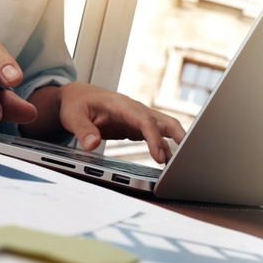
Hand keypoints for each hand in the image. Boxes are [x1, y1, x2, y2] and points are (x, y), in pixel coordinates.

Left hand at [54, 82, 184, 163]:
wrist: (77, 97)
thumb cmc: (76, 104)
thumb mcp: (73, 116)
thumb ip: (83, 130)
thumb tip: (93, 144)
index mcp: (121, 105)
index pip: (144, 120)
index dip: (154, 138)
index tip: (159, 157)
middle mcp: (135, 110)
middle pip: (164, 121)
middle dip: (180, 136)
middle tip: (190, 155)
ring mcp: (138, 118)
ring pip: (165, 128)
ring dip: (176, 143)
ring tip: (182, 165)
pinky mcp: (137, 127)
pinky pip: (156, 136)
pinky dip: (165, 147)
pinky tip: (169, 162)